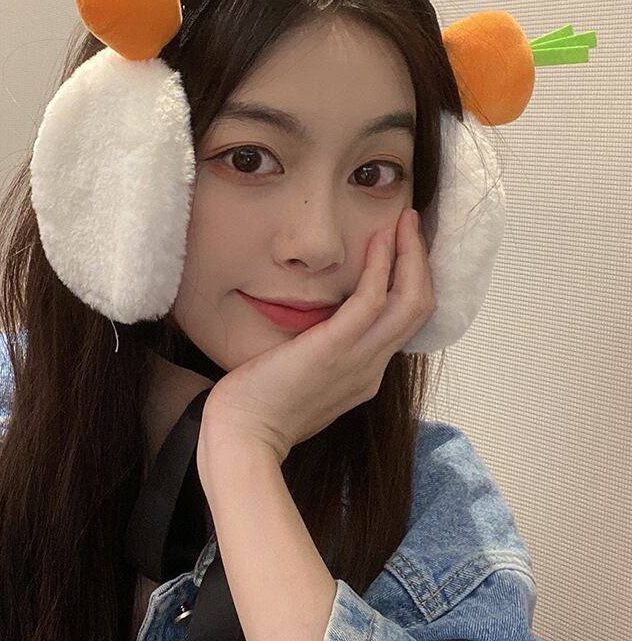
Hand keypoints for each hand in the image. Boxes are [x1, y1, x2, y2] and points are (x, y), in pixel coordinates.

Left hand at [201, 207, 434, 463]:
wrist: (242, 439)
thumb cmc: (260, 409)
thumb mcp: (302, 380)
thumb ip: (319, 356)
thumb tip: (313, 330)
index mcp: (364, 374)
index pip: (403, 324)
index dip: (410, 283)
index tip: (403, 251)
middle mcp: (371, 367)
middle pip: (418, 308)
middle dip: (420, 262)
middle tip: (412, 225)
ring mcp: (359, 360)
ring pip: (410, 302)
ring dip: (411, 256)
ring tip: (405, 222)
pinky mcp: (334, 349)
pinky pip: (372, 301)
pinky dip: (381, 266)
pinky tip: (379, 240)